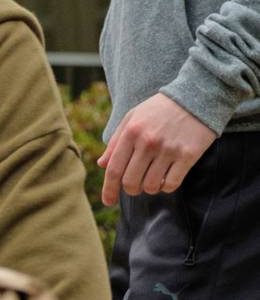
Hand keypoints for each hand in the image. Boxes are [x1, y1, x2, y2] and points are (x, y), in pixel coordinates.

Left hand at [96, 93, 216, 205]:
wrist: (197, 97)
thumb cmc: (160, 109)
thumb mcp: (132, 118)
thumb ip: (116, 142)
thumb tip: (102, 165)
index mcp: (131, 132)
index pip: (114, 169)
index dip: (109, 189)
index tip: (108, 202)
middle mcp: (148, 142)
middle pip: (131, 182)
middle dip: (130, 190)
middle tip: (135, 187)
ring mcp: (169, 149)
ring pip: (151, 186)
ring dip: (149, 189)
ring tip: (152, 180)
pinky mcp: (188, 155)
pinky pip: (172, 183)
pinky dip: (167, 187)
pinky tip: (167, 180)